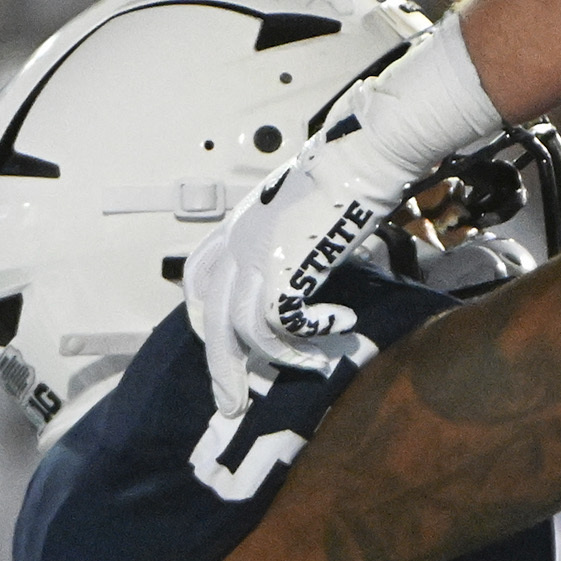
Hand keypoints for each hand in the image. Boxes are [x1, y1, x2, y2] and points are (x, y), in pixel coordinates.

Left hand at [182, 18, 505, 418]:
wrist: (359, 156)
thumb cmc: (344, 173)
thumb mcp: (303, 210)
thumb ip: (292, 239)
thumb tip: (306, 267)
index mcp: (239, 225)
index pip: (200, 279)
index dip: (204, 318)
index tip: (220, 344)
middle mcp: (238, 243)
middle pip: (214, 322)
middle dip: (223, 370)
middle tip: (233, 404)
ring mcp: (257, 257)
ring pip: (247, 333)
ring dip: (284, 357)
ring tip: (317, 363)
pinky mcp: (284, 269)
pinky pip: (285, 324)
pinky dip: (313, 335)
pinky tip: (341, 324)